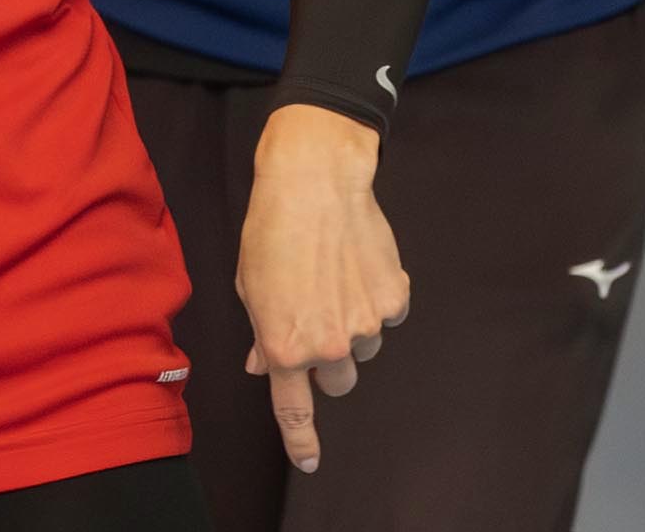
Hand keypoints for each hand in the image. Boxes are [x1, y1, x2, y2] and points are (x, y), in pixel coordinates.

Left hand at [234, 105, 409, 474]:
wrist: (315, 182)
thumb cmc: (272, 229)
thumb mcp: (250, 286)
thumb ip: (262, 333)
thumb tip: (266, 364)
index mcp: (285, 347)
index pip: (294, 410)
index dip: (302, 442)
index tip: (308, 462)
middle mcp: (329, 345)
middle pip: (338, 381)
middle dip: (328, 360)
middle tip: (316, 315)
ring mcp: (367, 325)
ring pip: (365, 347)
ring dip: (353, 326)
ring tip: (334, 276)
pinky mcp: (395, 299)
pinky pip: (388, 315)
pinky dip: (376, 298)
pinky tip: (357, 264)